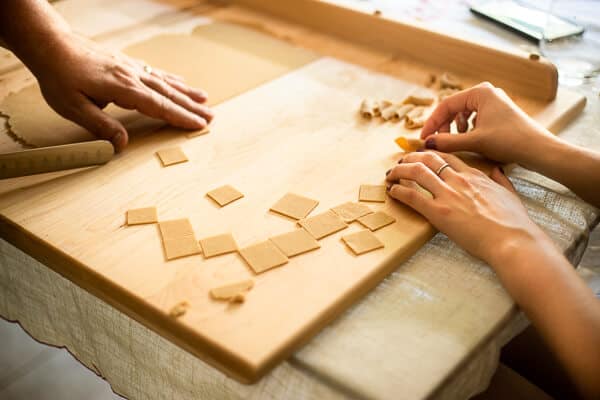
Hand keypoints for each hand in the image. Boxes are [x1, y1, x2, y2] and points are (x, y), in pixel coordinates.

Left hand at [32, 33, 212, 150]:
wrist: (51, 45)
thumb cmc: (58, 76)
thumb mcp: (72, 106)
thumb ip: (100, 125)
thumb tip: (122, 144)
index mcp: (121, 88)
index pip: (157, 106)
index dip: (179, 117)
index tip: (197, 126)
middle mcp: (131, 76)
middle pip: (168, 94)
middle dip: (191, 107)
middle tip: (211, 118)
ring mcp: (131, 68)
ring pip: (165, 82)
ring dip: (187, 93)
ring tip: (206, 100)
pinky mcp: (127, 64)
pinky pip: (156, 73)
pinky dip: (172, 79)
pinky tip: (182, 83)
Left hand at [385, 151, 547, 266]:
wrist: (513, 239)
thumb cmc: (514, 222)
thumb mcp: (509, 193)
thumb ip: (500, 179)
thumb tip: (497, 170)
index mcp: (474, 175)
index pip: (446, 157)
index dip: (429, 154)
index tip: (420, 156)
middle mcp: (459, 180)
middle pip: (428, 159)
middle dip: (410, 158)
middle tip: (400, 162)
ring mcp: (448, 195)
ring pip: (416, 172)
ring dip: (399, 171)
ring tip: (390, 174)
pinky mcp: (439, 213)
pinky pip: (412, 196)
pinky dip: (398, 191)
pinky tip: (392, 191)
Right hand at [420, 82, 555, 167]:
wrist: (538, 149)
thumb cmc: (509, 140)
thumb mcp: (474, 141)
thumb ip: (447, 142)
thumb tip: (426, 144)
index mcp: (480, 92)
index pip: (446, 105)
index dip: (432, 122)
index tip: (424, 138)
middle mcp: (486, 93)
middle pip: (454, 108)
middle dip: (444, 126)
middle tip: (438, 142)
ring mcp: (493, 103)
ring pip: (463, 114)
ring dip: (455, 128)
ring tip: (456, 141)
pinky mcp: (498, 113)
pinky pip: (474, 118)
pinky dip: (467, 129)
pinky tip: (470, 139)